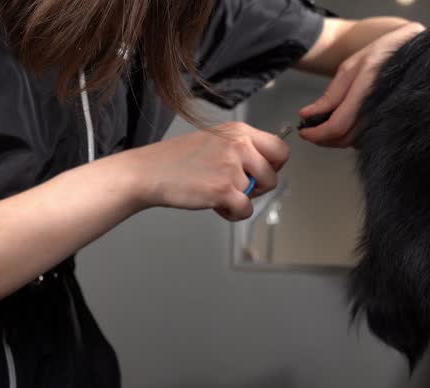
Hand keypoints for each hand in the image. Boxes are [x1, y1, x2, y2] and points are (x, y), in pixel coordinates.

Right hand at [126, 122, 289, 220]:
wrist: (149, 173)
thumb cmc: (178, 160)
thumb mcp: (215, 140)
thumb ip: (242, 148)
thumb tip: (268, 165)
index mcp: (239, 131)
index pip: (280, 149)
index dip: (274, 165)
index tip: (259, 172)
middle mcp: (239, 145)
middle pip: (274, 175)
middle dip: (259, 187)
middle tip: (237, 187)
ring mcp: (232, 167)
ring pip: (257, 194)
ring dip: (240, 200)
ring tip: (216, 193)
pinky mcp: (224, 189)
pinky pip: (246, 210)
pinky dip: (232, 214)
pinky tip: (216, 205)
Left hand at [298, 21, 425, 147]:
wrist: (413, 53)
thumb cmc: (381, 55)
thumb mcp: (350, 68)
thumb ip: (330, 96)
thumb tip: (306, 115)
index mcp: (366, 88)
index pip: (338, 125)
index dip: (317, 134)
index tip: (304, 132)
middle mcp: (379, 108)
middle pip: (345, 139)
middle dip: (323, 139)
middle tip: (310, 131)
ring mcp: (388, 118)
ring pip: (355, 143)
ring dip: (336, 139)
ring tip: (325, 126)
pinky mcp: (392, 124)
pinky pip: (366, 138)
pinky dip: (351, 136)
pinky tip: (344, 125)